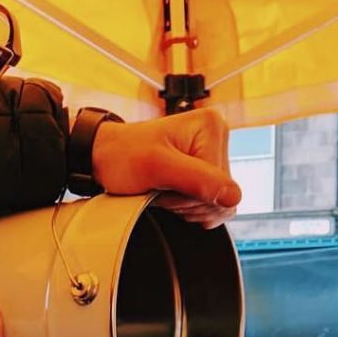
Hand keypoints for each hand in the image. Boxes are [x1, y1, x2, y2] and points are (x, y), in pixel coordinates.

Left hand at [90, 108, 241, 228]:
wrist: (104, 158)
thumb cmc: (123, 156)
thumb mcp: (157, 168)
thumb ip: (197, 180)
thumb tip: (233, 197)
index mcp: (212, 127)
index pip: (222, 184)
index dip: (192, 195)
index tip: (164, 184)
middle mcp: (217, 139)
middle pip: (222, 196)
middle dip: (188, 202)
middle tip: (161, 188)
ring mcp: (212, 158)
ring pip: (217, 205)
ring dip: (186, 206)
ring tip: (163, 189)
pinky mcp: (205, 174)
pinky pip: (212, 207)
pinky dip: (189, 209)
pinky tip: (171, 195)